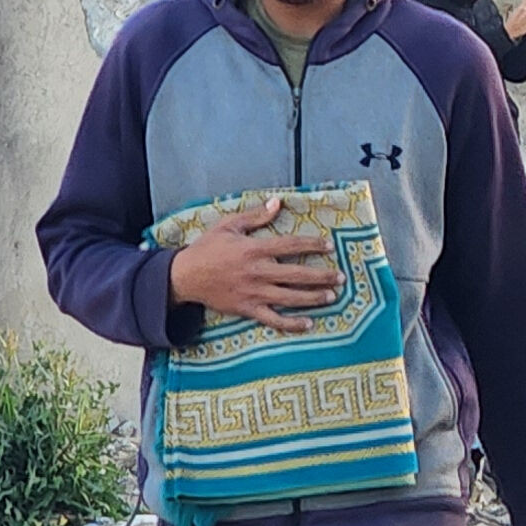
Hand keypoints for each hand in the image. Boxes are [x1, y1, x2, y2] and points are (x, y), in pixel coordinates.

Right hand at [169, 215, 341, 332]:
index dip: (312, 244)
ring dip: (313, 297)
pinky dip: (291, 323)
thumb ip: (256, 216)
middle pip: (296, 274)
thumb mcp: (229, 225)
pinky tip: (308, 324)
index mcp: (254, 249)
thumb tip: (278, 202)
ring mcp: (253, 293)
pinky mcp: (247, 309)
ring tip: (332, 296)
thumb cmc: (207, 249)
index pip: (290, 245)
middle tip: (341, 277)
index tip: (329, 245)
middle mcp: (257, 272)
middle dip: (321, 275)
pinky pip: (273, 319)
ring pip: (290, 297)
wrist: (184, 276)